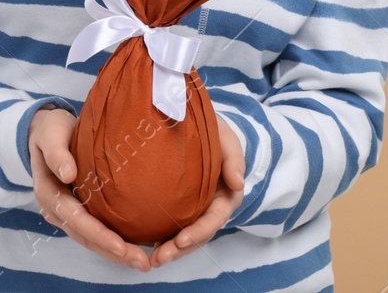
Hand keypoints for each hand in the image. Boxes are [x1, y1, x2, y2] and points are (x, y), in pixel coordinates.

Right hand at [28, 106, 151, 272]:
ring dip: (115, 253)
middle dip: (113, 252)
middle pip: (86, 237)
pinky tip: (131, 247)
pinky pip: (94, 231)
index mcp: (48, 193)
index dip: (99, 234)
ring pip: (91, 239)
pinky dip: (111, 242)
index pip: (76, 220)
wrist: (44, 130)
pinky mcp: (76, 210)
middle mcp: (55, 209)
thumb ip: (57, 153)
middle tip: (143, 262)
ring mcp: (65, 213)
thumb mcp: (50, 134)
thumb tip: (67, 174)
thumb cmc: (50, 131)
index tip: (121, 245)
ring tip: (142, 261)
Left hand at [150, 115, 246, 266]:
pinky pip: (176, 228)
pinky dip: (165, 240)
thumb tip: (238, 183)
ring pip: (187, 237)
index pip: (214, 219)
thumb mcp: (227, 139)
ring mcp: (198, 210)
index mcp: (226, 195)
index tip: (180, 240)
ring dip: (172, 251)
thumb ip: (234, 158)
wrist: (198, 127)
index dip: (198, 231)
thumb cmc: (215, 133)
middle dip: (181, 249)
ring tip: (153, 260)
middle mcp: (213, 208)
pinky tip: (149, 247)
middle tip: (159, 258)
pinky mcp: (183, 208)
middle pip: (199, 235)